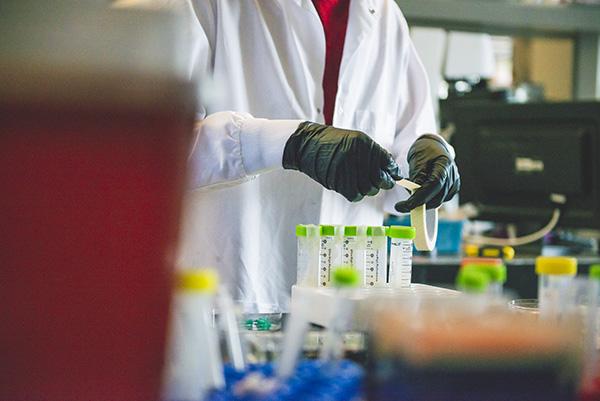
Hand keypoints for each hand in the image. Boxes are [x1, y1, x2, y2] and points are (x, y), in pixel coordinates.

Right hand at [283, 122, 400, 201]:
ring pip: (368, 189)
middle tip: (377, 182)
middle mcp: (357, 155)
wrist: (307, 143)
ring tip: (359, 181)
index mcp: (364, 143)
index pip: (387, 162)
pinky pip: (355, 195)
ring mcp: (347, 168)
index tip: (392, 177)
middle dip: (381, 183)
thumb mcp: (355, 140)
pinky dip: (355, 193)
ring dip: (366, 189)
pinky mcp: (337, 181)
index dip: (392, 173)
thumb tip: (392, 169)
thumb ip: (374, 153)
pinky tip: (350, 186)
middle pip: (379, 179)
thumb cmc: (332, 143)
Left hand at [394, 134, 459, 212]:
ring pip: (437, 201)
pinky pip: (438, 200)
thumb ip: (417, 176)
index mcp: (444, 164)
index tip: (407, 205)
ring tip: (410, 189)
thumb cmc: (424, 152)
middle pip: (437, 197)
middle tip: (401, 205)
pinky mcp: (451, 189)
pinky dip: (427, 199)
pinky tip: (419, 191)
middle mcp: (452, 175)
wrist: (433, 147)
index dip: (420, 197)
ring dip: (422, 201)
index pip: (434, 184)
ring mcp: (453, 183)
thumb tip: (415, 193)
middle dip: (418, 203)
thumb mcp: (417, 160)